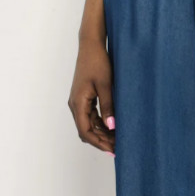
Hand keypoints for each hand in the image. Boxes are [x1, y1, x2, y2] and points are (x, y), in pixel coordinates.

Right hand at [68, 37, 115, 155]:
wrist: (91, 45)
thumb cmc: (98, 62)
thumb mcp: (105, 84)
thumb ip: (108, 106)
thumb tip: (112, 127)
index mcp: (78, 103)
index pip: (85, 131)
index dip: (98, 143)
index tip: (112, 149)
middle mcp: (76, 104)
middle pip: (86, 130)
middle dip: (101, 140)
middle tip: (118, 147)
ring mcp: (79, 101)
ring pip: (89, 124)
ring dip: (101, 132)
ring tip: (118, 139)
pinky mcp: (84, 96)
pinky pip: (91, 115)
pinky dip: (101, 122)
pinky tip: (113, 126)